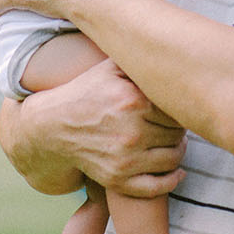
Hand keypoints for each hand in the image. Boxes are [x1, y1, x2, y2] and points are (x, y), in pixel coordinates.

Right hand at [0, 58, 187, 198]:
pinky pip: (157, 186)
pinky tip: (177, 170)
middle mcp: (131, 131)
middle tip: (174, 123)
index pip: (176, 108)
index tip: (176, 104)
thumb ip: (137, 58)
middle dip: (179, 128)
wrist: (54, 126)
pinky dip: (172, 179)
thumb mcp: (109, 68)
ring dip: (179, 150)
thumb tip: (168, 47)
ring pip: (173, 158)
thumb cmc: (87, 92)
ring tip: (173, 141)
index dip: (180, 106)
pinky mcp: (118, 179)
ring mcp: (125, 159)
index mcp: (133, 100)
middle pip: (177, 133)